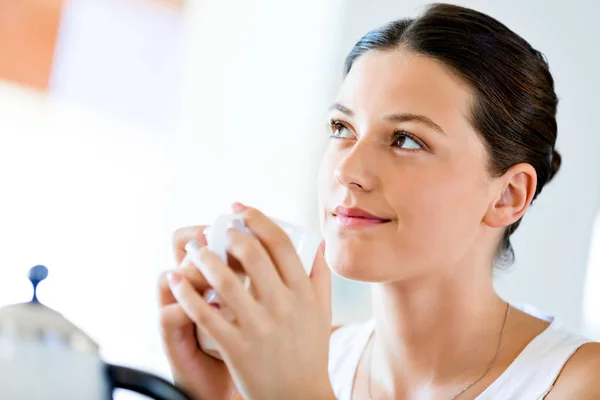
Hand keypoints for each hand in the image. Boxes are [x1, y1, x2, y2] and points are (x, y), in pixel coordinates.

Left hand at [168, 203, 333, 399]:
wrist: (299, 396)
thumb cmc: (309, 350)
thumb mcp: (322, 310)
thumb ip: (320, 274)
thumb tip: (318, 241)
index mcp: (303, 292)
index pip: (280, 244)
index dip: (258, 219)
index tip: (241, 208)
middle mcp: (283, 305)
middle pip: (252, 254)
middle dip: (230, 233)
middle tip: (216, 227)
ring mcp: (259, 327)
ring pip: (225, 281)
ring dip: (205, 258)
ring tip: (193, 249)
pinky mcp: (237, 347)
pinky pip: (206, 315)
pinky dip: (188, 294)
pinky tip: (177, 280)